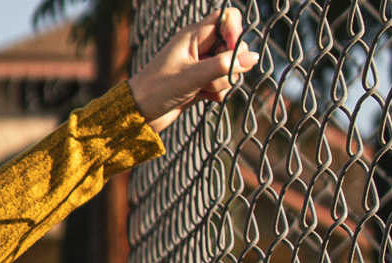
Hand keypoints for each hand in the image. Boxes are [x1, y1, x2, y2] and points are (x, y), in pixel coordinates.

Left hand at [127, 8, 259, 132]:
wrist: (138, 115)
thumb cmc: (157, 90)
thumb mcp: (192, 76)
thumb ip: (223, 65)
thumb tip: (253, 58)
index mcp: (193, 36)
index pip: (227, 18)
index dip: (236, 32)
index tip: (233, 52)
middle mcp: (199, 47)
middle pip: (233, 46)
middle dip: (230, 64)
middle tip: (213, 77)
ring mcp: (201, 65)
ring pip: (230, 67)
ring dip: (223, 81)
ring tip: (203, 90)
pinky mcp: (201, 82)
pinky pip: (223, 83)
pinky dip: (218, 92)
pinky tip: (205, 98)